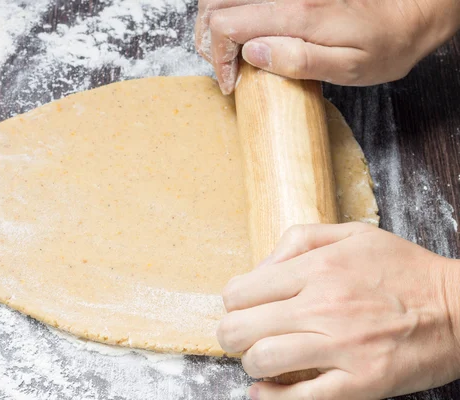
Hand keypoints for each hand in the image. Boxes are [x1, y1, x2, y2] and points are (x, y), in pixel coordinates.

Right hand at [195, 0, 459, 93]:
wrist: (411, 15)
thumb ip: (299, 60)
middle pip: (217, 4)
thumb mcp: (349, 68)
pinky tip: (238, 28)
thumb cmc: (384, 47)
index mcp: (298, 14)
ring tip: (225, 50)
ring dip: (214, 21)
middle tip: (223, 68)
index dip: (218, 57)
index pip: (227, 24)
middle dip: (208, 40)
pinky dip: (230, 10)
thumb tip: (253, 52)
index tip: (231, 82)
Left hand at [217, 223, 459, 399]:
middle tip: (239, 337)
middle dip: (230, 335)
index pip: (241, 291)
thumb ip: (299, 241)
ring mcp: (342, 347)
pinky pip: (301, 398)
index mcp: (318, 269)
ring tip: (259, 361)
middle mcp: (323, 306)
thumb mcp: (352, 235)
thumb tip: (259, 268)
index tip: (241, 308)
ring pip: (263, 361)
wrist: (459, 308)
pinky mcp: (361, 382)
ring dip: (251, 365)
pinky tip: (265, 393)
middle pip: (241, 328)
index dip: (232, 303)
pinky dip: (273, 399)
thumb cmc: (402, 269)